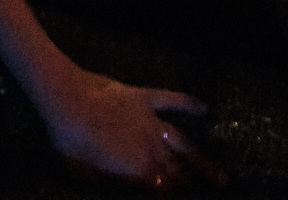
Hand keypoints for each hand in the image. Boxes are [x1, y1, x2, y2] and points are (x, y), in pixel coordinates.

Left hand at [43, 69, 224, 189]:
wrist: (66, 98)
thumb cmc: (68, 138)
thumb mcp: (82, 171)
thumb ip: (103, 181)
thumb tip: (114, 187)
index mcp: (134, 168)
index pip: (161, 188)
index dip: (170, 195)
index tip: (183, 199)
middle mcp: (148, 146)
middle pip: (175, 170)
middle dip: (190, 184)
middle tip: (211, 192)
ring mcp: (149, 120)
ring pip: (182, 143)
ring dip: (201, 159)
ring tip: (220, 173)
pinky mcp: (144, 97)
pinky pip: (172, 99)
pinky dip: (188, 103)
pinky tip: (204, 107)